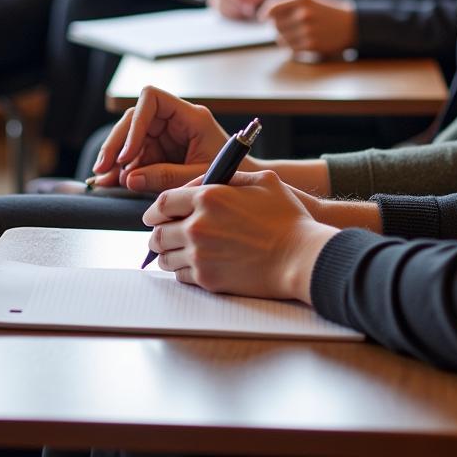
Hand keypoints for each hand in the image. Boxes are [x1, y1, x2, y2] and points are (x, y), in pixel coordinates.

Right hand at [90, 86, 239, 192]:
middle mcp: (175, 121)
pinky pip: (136, 155)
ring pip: (131, 137)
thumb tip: (130, 178)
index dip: (136, 123)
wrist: (243, 187)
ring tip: (103, 181)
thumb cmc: (231, 175)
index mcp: (190, 116)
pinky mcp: (162, 151)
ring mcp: (167, 135)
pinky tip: (110, 182)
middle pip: (135, 118)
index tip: (128, 154)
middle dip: (117, 142)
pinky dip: (123, 169)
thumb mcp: (198, 177)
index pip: (152, 98)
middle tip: (103, 168)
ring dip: (115, 158)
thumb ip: (166, 176)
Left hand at [142, 169, 338, 300]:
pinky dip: (182, 271)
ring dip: (168, 254)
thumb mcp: (263, 181)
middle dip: (157, 234)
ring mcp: (200, 255)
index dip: (155, 209)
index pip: (163, 202)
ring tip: (176, 252)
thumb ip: (232, 176)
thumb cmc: (287, 218)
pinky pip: (180, 276)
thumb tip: (213, 179)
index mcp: (208, 197)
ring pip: (165, 257)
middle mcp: (198, 226)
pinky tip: (193, 266)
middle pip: (158, 232)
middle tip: (162, 235)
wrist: (301, 257)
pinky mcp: (208, 279)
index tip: (155, 214)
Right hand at [206, 0, 278, 18]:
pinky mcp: (215, 6)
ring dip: (237, 14)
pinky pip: (222, 16)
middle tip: (252, 13)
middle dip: (238, 9)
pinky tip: (245, 14)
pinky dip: (235, 18)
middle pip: (221, 0)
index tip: (250, 7)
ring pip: (221, 9)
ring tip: (251, 12)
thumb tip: (250, 3)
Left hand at [259, 0, 356, 54]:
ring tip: (298, 34)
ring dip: (285, 38)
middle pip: (275, 25)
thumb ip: (286, 3)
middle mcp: (304, 13)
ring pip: (281, 38)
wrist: (351, 24)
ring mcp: (308, 30)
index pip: (273, 7)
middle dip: (279, 26)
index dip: (264, 14)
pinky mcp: (312, 45)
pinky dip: (293, 47)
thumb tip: (264, 16)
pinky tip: (303, 41)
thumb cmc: (324, 10)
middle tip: (290, 26)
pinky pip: (291, 49)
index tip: (262, 18)